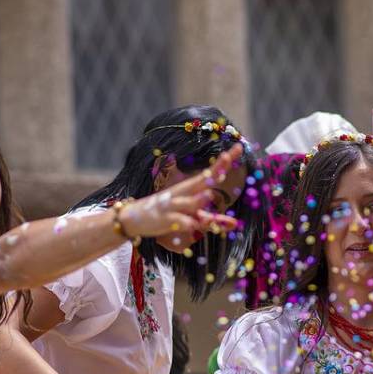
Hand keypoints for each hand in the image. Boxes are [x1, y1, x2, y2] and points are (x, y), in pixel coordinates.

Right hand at [120, 144, 243, 237]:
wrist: (133, 219)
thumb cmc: (168, 214)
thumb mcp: (191, 217)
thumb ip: (213, 220)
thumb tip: (234, 223)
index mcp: (190, 189)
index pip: (210, 173)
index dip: (224, 162)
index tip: (239, 148)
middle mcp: (183, 194)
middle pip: (202, 180)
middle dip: (216, 170)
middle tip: (228, 157)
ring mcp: (173, 205)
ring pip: (190, 201)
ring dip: (200, 199)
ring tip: (209, 194)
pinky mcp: (166, 220)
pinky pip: (179, 221)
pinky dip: (186, 223)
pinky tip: (193, 225)